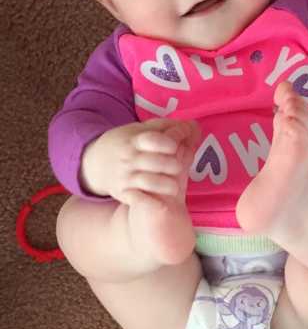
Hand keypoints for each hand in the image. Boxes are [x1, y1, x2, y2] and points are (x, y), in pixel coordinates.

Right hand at [79, 118, 199, 205]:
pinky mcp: (123, 192)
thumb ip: (167, 127)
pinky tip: (162, 203)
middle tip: (180, 167)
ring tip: (175, 187)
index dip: (169, 143)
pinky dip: (151, 201)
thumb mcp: (140, 129)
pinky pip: (138, 199)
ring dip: (166, 185)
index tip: (175, 146)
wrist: (94, 162)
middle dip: (172, 165)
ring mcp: (125, 176)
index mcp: (135, 140)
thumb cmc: (127, 143)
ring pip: (149, 182)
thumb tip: (193, 125)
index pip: (153, 140)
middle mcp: (130, 158)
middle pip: (156, 162)